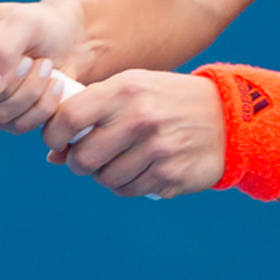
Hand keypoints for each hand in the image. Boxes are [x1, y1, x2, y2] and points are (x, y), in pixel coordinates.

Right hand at [0, 0, 87, 134]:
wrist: (71, 42)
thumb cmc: (40, 24)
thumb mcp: (25, 21)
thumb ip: (4, 48)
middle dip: (3, 85)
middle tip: (28, 61)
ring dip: (29, 92)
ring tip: (47, 66)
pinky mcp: (7, 118)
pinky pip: (18, 126)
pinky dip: (42, 105)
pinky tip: (55, 84)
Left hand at [40, 69, 225, 197]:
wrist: (225, 116)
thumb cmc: (166, 100)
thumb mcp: (133, 89)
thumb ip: (92, 112)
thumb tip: (53, 155)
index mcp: (125, 90)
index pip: (69, 117)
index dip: (54, 134)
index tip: (57, 141)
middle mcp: (139, 119)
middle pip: (82, 158)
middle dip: (79, 162)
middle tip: (89, 157)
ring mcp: (156, 149)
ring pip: (104, 179)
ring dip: (105, 175)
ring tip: (120, 161)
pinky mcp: (170, 175)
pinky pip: (129, 190)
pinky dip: (128, 185)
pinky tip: (140, 169)